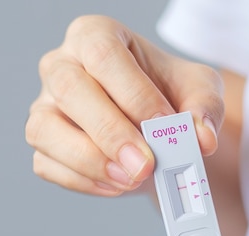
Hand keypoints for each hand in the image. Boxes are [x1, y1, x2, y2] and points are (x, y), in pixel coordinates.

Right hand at [25, 15, 222, 195]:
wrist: (157, 125)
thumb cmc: (169, 94)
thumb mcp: (198, 90)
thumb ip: (205, 108)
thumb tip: (202, 139)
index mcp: (96, 35)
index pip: (104, 55)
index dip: (134, 94)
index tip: (164, 127)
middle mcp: (62, 65)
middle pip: (69, 89)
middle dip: (110, 132)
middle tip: (145, 165)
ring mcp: (45, 105)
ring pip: (45, 130)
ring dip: (90, 162)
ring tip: (131, 179)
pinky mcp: (43, 143)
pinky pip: (47, 164)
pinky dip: (82, 181)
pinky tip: (118, 185)